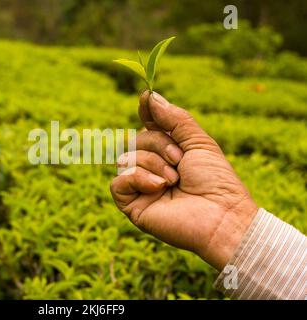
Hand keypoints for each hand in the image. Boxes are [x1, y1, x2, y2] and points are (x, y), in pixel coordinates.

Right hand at [110, 91, 258, 269]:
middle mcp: (152, 169)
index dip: (146, 113)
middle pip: (135, 140)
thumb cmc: (215, 181)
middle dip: (158, 144)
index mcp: (168, 154)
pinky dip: (137, 178)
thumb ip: (174, 119)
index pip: (148, 128)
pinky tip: (158, 187)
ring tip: (173, 180)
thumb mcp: (197, 142)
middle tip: (179, 160)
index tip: (146, 97)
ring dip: (152, 163)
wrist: (221, 216)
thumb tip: (149, 95)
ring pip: (125, 158)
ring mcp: (141, 187)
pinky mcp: (132, 205)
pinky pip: (118, 181)